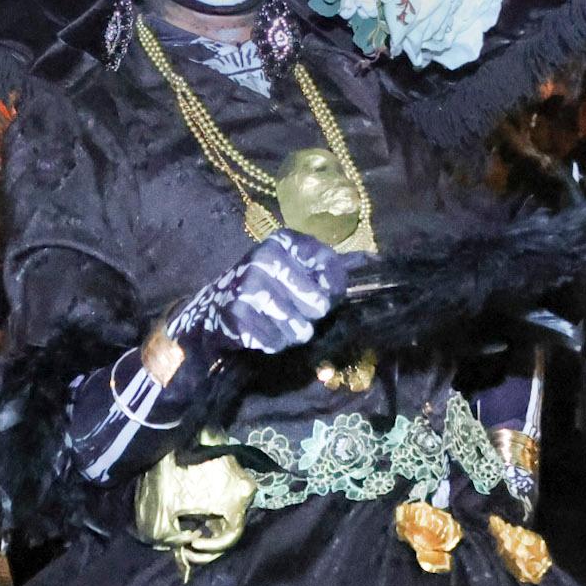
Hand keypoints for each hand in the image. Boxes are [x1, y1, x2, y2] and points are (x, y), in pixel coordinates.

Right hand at [175, 229, 348, 355]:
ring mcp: (249, 286)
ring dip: (290, 333)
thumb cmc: (261, 290)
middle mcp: (265, 257)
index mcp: (283, 241)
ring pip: (298, 327)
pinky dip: (272, 343)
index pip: (331, 267)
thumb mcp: (291, 267)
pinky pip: (275, 341)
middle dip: (310, 317)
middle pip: (318, 304)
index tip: (325, 297)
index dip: (333, 291)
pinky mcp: (237, 314)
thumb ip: (329, 266)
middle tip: (293, 313)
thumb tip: (376, 261)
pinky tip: (260, 332)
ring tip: (275, 324)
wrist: (208, 311)